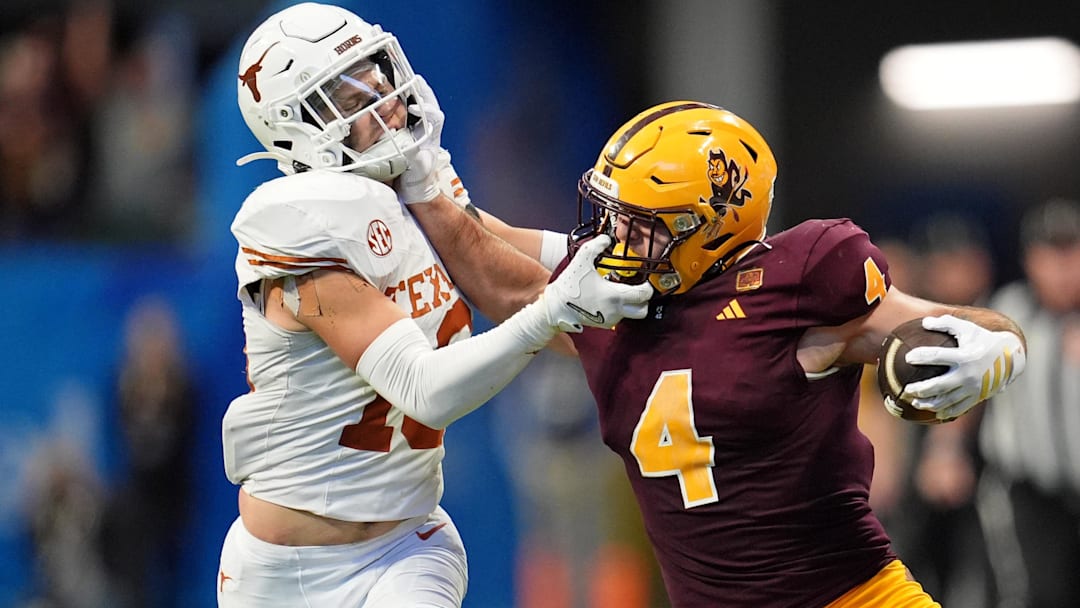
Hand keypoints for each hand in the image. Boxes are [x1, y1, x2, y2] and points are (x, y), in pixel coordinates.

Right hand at [398, 75, 443, 203]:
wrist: (415, 186)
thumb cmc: (419, 178)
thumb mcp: (418, 168)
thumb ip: (415, 156)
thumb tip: (409, 145)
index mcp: (433, 136)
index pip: (436, 116)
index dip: (427, 108)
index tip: (415, 106)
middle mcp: (429, 129)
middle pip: (431, 104)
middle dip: (423, 90)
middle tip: (413, 78)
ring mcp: (420, 128)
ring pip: (422, 105)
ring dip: (415, 92)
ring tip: (406, 79)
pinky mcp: (411, 130)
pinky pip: (410, 111)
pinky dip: (405, 100)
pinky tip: (396, 93)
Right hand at [542, 235, 652, 331]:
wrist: (555, 308)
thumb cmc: (569, 287)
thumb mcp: (582, 260)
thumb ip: (596, 245)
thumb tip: (606, 239)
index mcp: (614, 296)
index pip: (643, 295)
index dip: (648, 287)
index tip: (645, 281)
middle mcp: (615, 311)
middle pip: (643, 310)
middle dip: (643, 300)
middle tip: (637, 289)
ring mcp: (610, 319)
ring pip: (631, 314)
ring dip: (630, 304)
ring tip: (620, 292)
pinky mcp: (603, 324)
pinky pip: (618, 317)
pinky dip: (619, 309)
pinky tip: (609, 298)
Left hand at [902, 314, 1025, 419]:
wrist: (1011, 357)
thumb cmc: (983, 340)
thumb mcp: (967, 328)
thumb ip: (946, 323)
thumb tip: (924, 322)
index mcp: (964, 356)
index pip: (938, 356)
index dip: (921, 356)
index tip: (908, 357)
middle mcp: (968, 374)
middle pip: (939, 385)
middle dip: (921, 389)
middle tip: (907, 390)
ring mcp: (973, 388)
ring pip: (947, 400)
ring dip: (929, 403)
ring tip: (914, 402)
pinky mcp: (978, 397)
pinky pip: (960, 408)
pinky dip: (946, 412)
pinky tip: (934, 412)